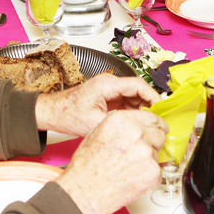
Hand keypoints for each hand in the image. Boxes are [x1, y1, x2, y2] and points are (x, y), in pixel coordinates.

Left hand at [34, 72, 160, 137]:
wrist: (52, 112)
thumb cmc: (67, 114)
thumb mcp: (94, 123)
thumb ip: (117, 124)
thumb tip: (136, 129)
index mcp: (106, 85)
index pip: (137, 84)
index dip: (152, 96)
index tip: (160, 108)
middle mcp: (109, 84)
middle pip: (137, 89)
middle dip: (149, 103)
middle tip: (157, 118)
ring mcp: (108, 89)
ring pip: (133, 95)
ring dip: (141, 108)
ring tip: (148, 122)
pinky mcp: (107, 96)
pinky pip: (126, 100)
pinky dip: (133, 110)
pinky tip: (135, 122)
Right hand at [54, 110, 166, 213]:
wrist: (86, 190)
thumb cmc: (88, 165)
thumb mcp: (99, 132)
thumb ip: (124, 126)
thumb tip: (138, 126)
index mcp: (123, 121)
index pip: (152, 117)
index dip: (156, 125)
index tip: (159, 128)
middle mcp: (137, 134)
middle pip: (159, 134)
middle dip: (153, 142)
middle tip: (140, 153)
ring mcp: (147, 153)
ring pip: (157, 153)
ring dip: (148, 160)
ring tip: (129, 168)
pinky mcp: (153, 172)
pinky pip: (157, 171)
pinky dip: (148, 175)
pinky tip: (132, 177)